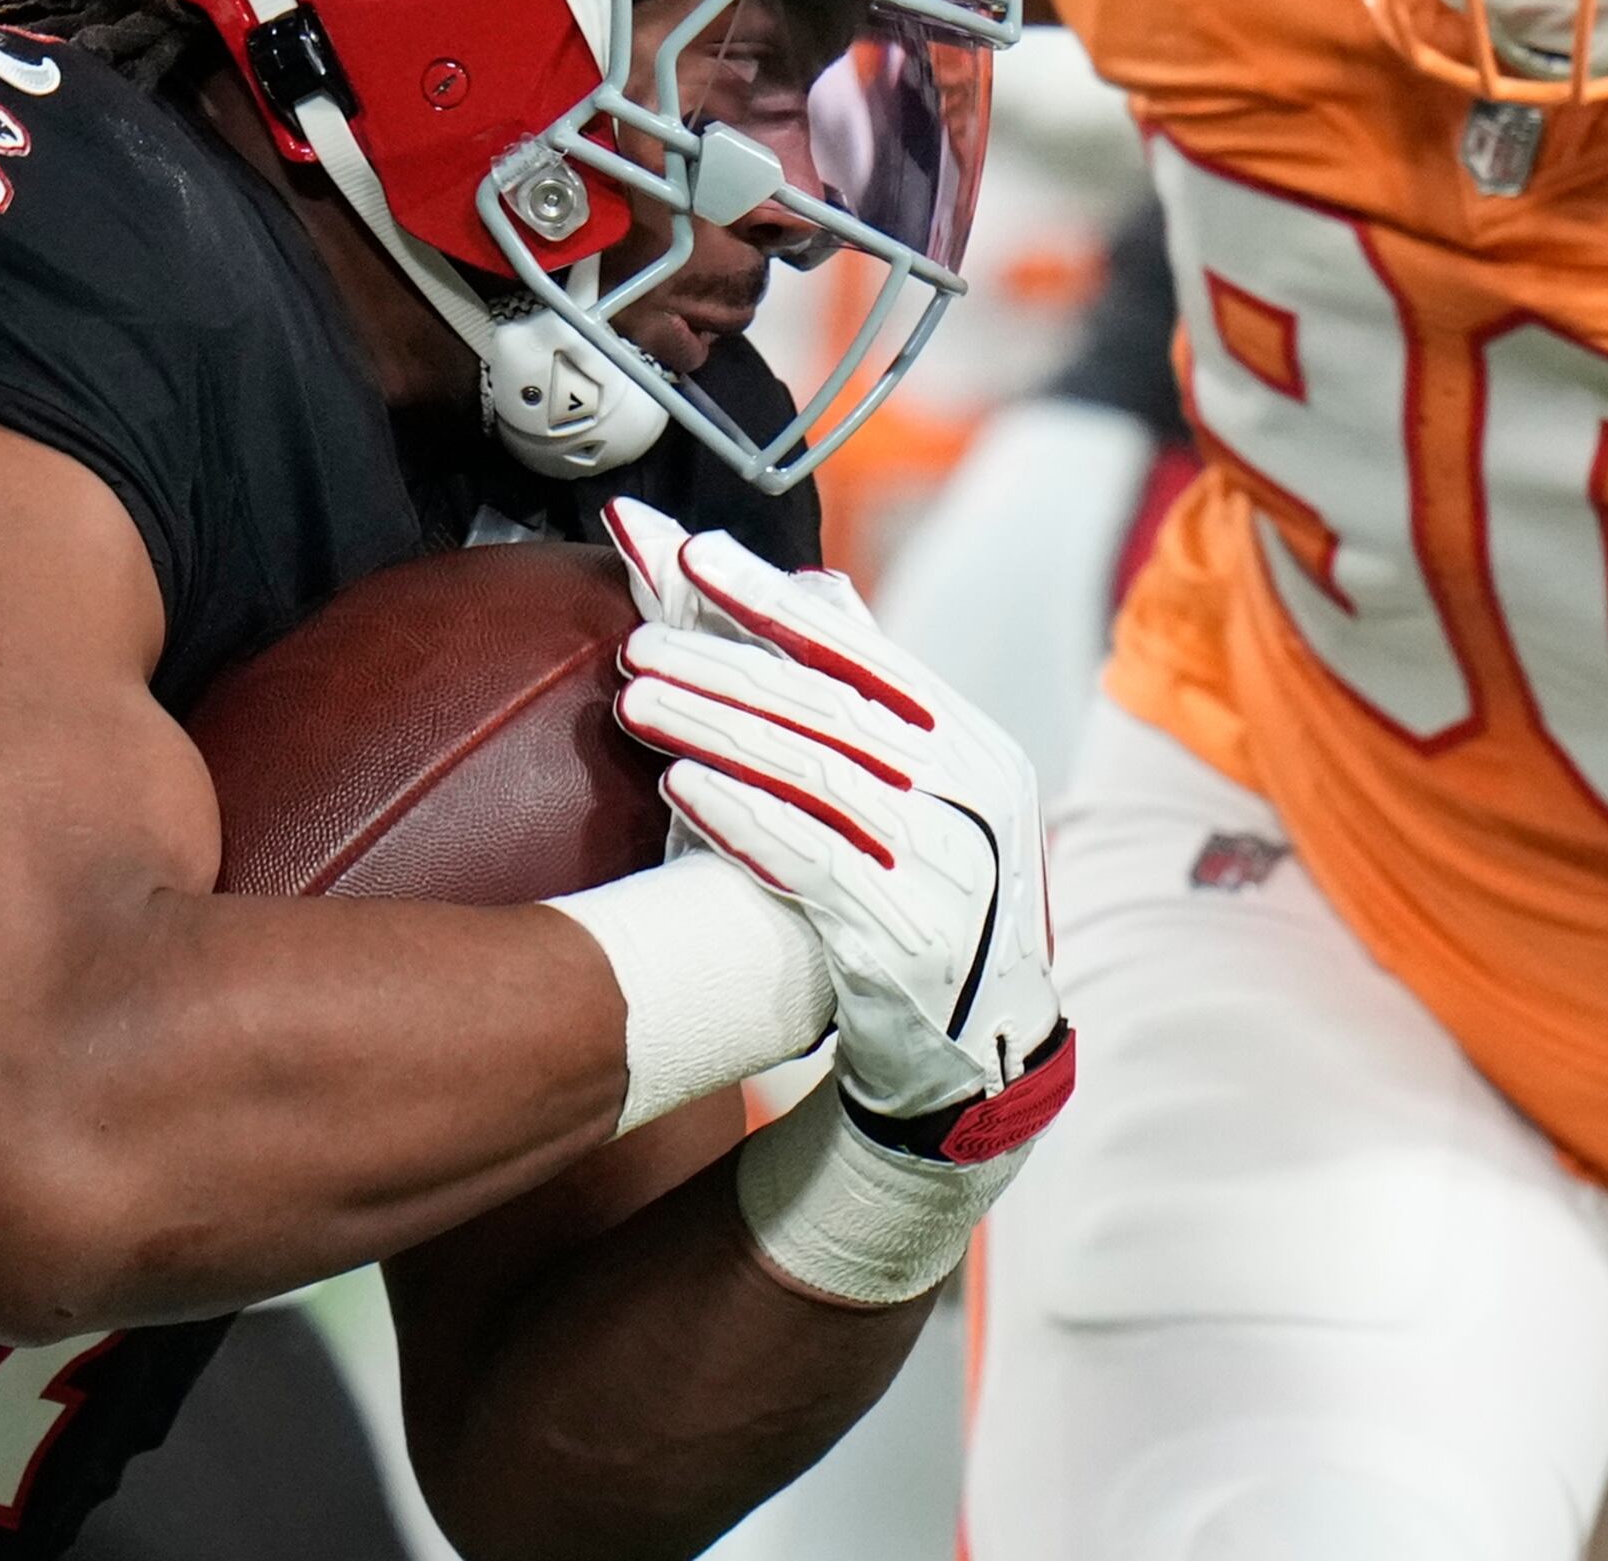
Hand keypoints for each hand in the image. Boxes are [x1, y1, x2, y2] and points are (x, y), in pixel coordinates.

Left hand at [606, 501, 1071, 1162]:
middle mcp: (971, 793)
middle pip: (831, 707)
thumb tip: (812, 588)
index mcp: (970, 745)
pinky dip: (746, 817)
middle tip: (637, 639)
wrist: (973, 1054)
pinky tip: (683, 787)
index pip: (864, 652)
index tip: (692, 553)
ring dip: (717, 729)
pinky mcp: (906, 935)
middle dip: (725, 663)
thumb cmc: (921, 904)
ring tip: (634, 699)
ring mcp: (946, 865)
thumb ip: (865, 697)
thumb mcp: (918, 797)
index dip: (773, 600)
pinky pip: (816, 861)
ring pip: (817, 773)